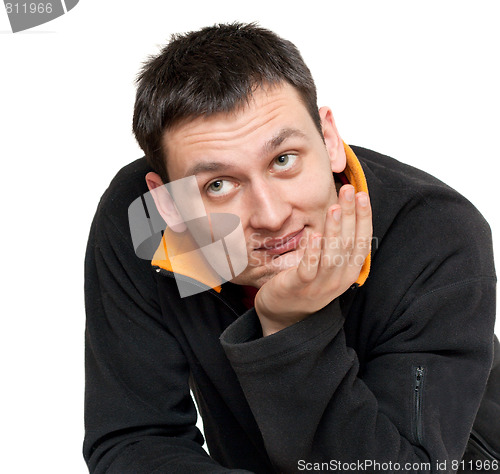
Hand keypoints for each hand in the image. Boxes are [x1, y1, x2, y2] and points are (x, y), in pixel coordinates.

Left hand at [254, 185, 372, 335]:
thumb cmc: (305, 285)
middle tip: (347, 189)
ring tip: (334, 207)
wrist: (284, 316)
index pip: (361, 241)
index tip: (361, 194)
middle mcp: (338, 279)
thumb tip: (342, 212)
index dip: (363, 217)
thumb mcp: (327, 266)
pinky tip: (314, 234)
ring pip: (332, 255)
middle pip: (348, 243)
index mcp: (348, 272)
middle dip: (350, 215)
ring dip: (334, 230)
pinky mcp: (299, 287)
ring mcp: (319, 285)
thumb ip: (335, 245)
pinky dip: (312, 252)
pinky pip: (308, 269)